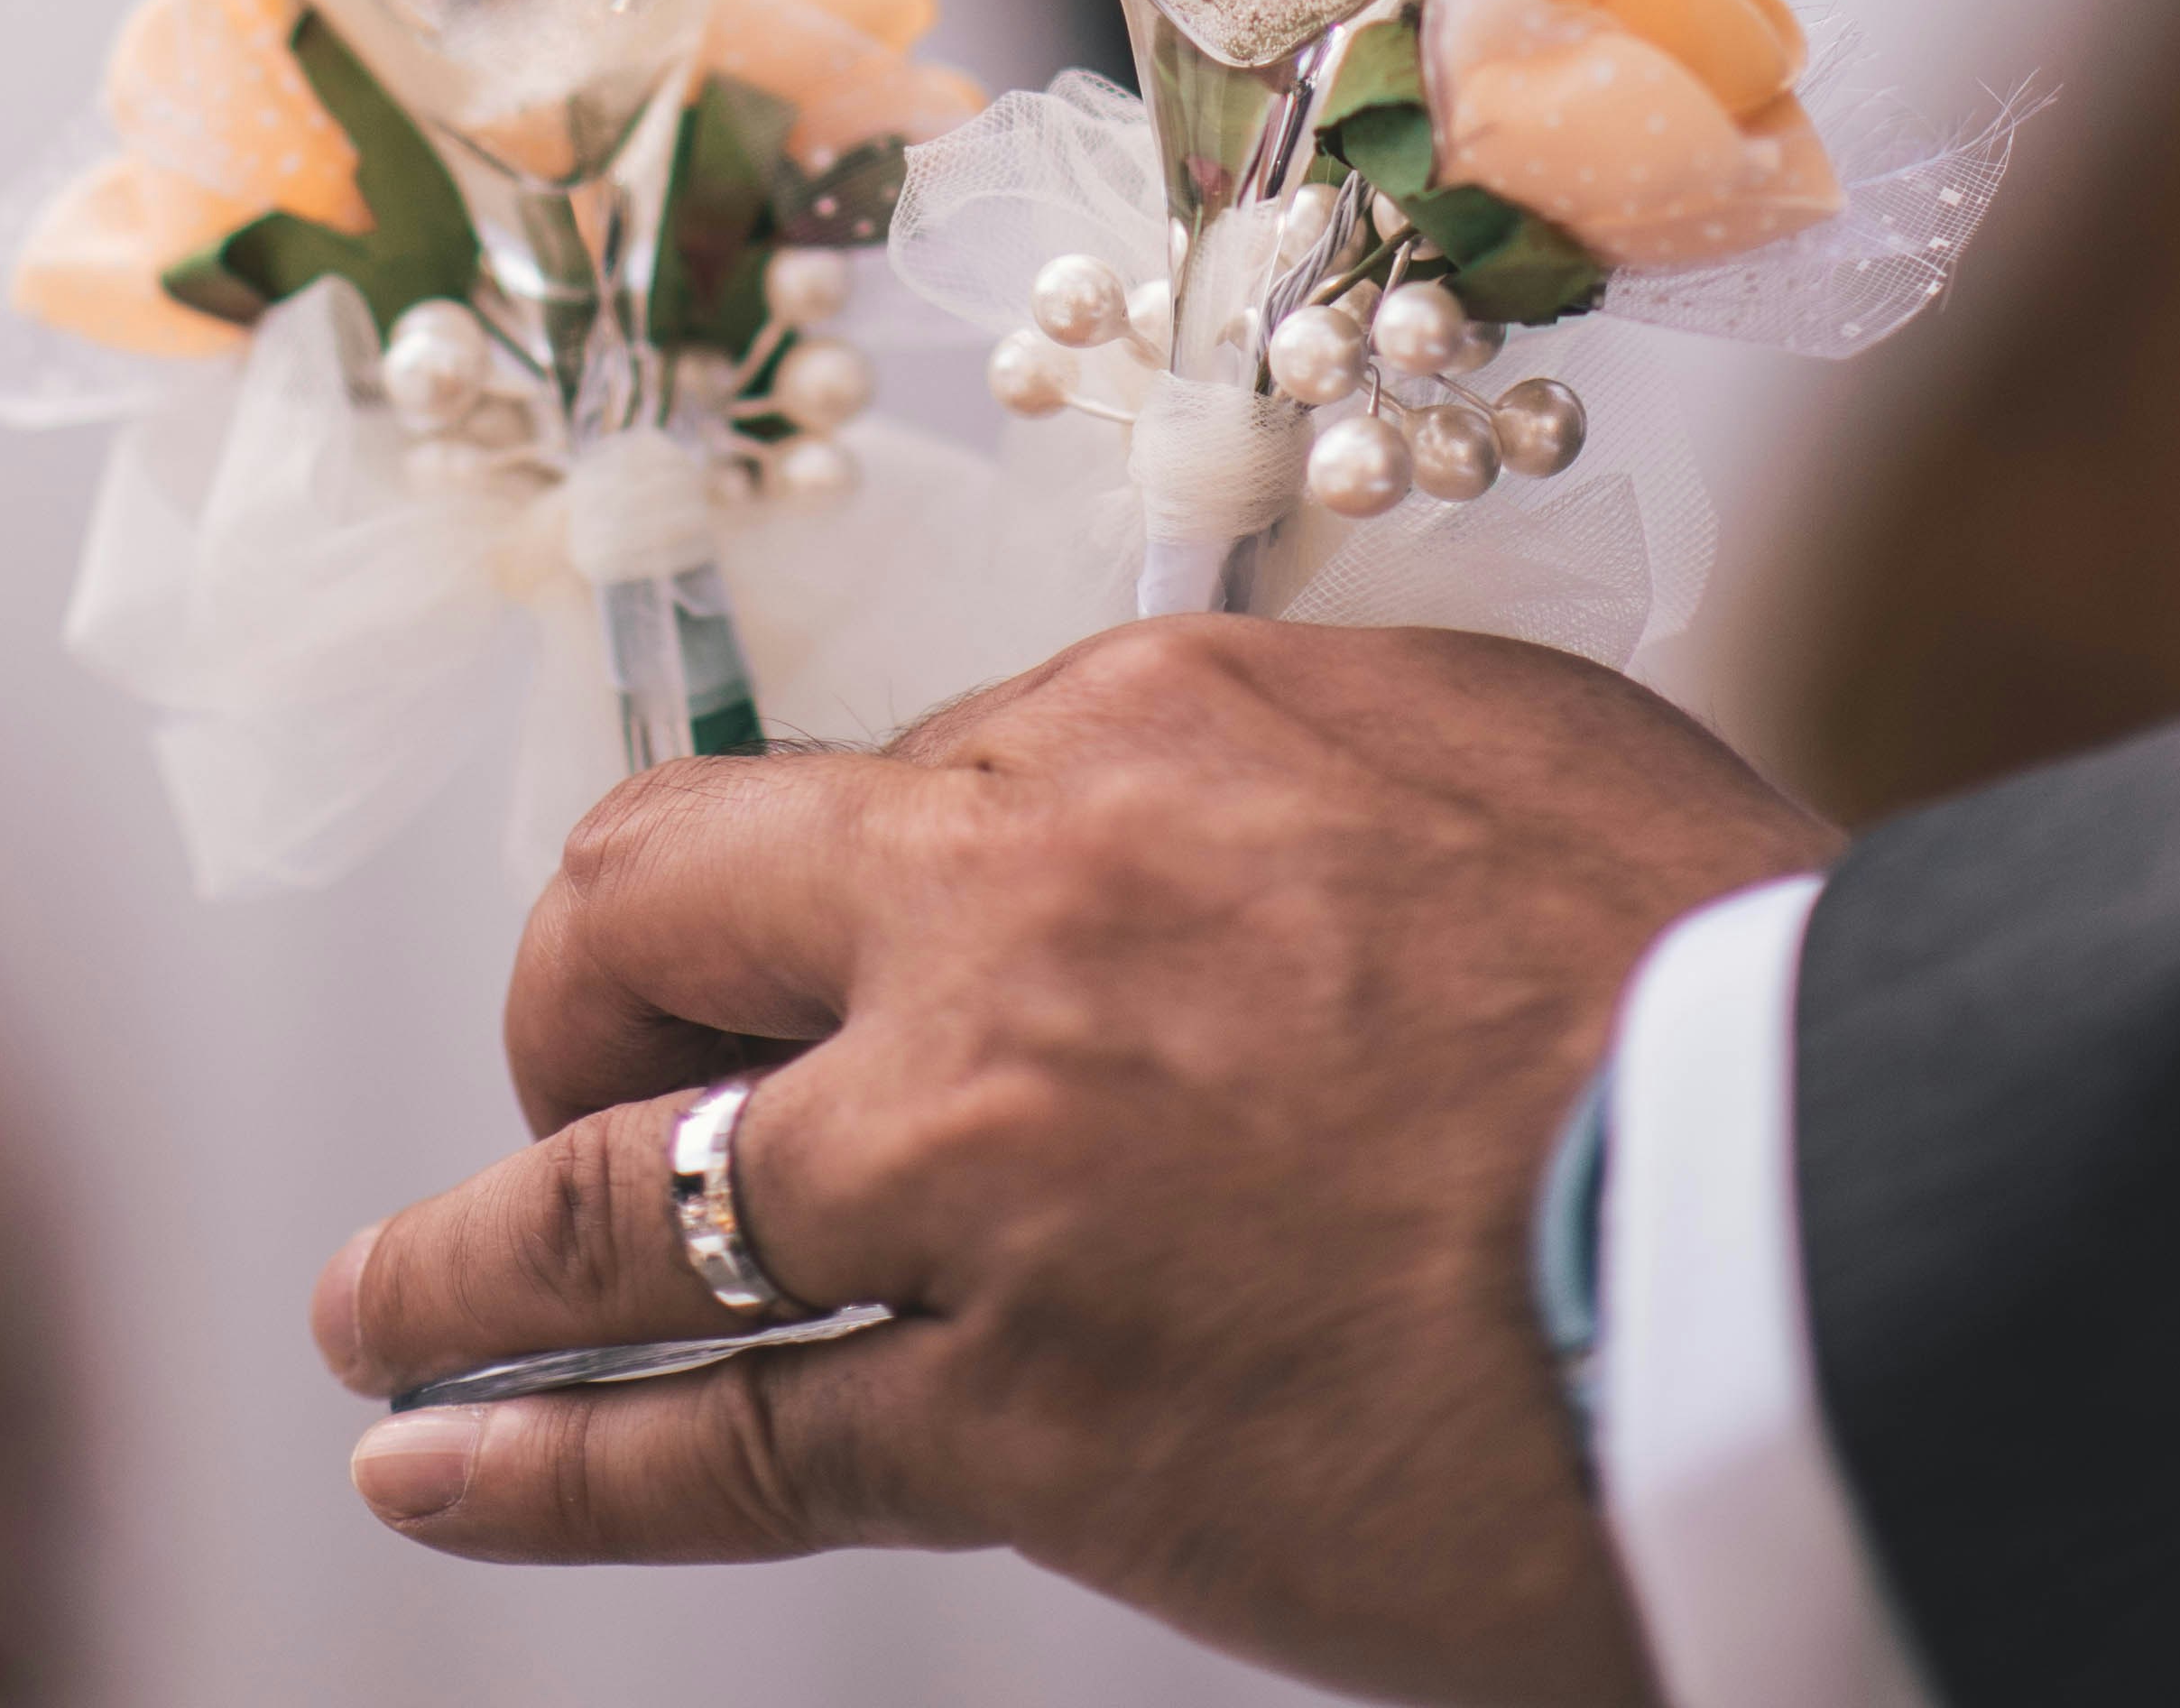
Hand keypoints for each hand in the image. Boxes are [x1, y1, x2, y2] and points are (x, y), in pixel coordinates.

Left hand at [318, 616, 1830, 1703]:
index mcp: (1138, 724)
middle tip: (575, 1072)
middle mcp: (1007, 911)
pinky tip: (423, 1454)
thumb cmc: (1711, 984)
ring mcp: (981, 1168)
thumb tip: (1223, 811)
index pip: (881, 794)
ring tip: (377, 1300)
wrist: (1803, 1218)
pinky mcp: (1006, 1413)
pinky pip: (709, 1436)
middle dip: (582, 994)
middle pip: (660, 909)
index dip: (834, 893)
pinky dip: (536, 1455)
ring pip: (622, 1193)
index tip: (820, 957)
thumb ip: (1303, 769)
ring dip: (469, 1249)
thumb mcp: (1491, 758)